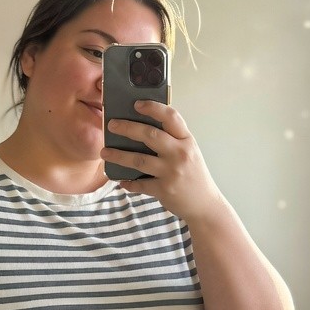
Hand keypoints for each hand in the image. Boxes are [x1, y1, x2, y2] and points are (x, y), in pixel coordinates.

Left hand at [102, 101, 224, 222]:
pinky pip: (140, 184)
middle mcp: (180, 154)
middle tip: (111, 125)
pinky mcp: (164, 190)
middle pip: (150, 135)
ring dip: (118, 155)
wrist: (205, 205)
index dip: (153, 108)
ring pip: (139, 159)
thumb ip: (173, 140)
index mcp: (187, 141)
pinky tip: (120, 180)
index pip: (171, 117)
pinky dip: (128, 183)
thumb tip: (143, 129)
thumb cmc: (194, 175)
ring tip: (104, 152)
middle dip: (127, 128)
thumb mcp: (190, 152)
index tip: (137, 104)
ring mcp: (171, 172)